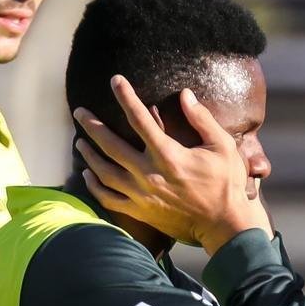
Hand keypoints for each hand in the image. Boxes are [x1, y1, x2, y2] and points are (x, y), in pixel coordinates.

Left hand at [75, 76, 270, 254]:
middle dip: (91, 125)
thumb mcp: (222, 146)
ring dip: (89, 154)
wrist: (223, 224)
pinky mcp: (140, 211)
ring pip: (103, 172)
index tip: (115, 81)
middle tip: (79, 112)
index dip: (126, 96)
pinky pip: (108, 198)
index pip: (140, 119)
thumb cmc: (225, 183)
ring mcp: (141, 195)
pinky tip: (88, 174)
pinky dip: (94, 186)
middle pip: (110, 145)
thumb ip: (202, 119)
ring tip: (80, 141)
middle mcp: (148, 174)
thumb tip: (185, 95)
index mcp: (168, 154)